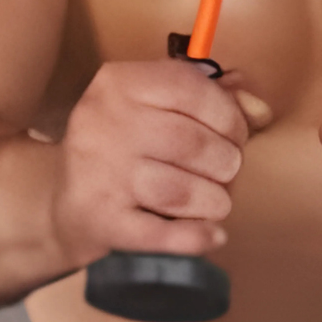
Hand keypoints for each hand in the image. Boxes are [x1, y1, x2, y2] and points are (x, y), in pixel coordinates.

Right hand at [54, 57, 271, 268]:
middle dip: (226, 163)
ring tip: (215, 203)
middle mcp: (102, 123)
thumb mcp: (155, 109)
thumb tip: (259, 108)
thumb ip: (213, 98)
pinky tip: (211, 235)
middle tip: (225, 173)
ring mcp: (98, 174)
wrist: (62, 205)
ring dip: (214, 201)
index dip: (229, 115)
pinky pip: (163, 234)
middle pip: (191, 142)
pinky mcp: (100, 220)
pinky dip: (197, 238)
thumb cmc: (123, 151)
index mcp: (117, 83)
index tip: (234, 135)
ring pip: (182, 190)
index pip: (192, 89)